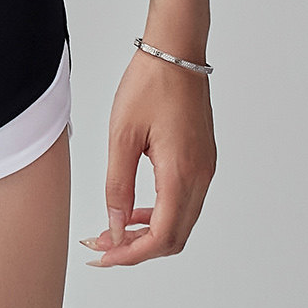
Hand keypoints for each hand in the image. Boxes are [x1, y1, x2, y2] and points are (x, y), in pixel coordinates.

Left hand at [81, 46, 214, 266]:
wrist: (176, 53)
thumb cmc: (149, 85)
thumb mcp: (121, 137)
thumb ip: (117, 187)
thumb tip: (115, 227)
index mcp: (181, 172)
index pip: (161, 236)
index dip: (131, 254)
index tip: (103, 255)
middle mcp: (200, 176)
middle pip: (174, 238)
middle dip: (137, 250)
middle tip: (102, 246)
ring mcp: (206, 170)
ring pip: (180, 223)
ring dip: (148, 234)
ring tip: (112, 231)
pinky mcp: (203, 162)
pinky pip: (184, 203)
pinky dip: (159, 215)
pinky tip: (133, 210)